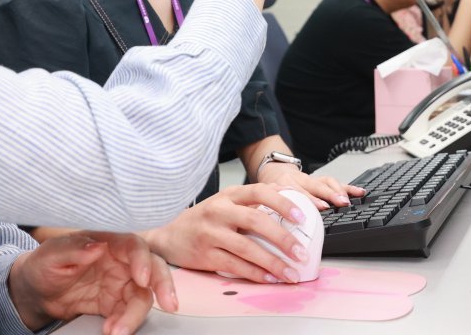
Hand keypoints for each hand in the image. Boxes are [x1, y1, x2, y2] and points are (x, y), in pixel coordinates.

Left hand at [8, 231, 175, 334]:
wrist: (36, 291)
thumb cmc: (44, 264)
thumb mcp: (51, 255)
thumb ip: (73, 248)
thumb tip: (97, 246)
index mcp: (108, 241)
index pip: (133, 245)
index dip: (142, 260)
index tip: (142, 278)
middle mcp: (120, 261)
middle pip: (152, 268)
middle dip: (163, 285)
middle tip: (169, 304)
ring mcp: (120, 283)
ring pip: (143, 296)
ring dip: (136, 315)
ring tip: (118, 331)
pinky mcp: (115, 303)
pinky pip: (128, 313)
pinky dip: (124, 324)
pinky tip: (111, 330)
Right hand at [143, 184, 314, 282]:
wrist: (168, 235)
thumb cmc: (203, 218)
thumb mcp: (226, 201)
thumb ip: (253, 200)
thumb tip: (289, 198)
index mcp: (229, 195)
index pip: (260, 192)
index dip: (283, 203)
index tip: (302, 217)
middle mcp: (220, 211)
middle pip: (256, 221)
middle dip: (283, 238)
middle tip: (301, 252)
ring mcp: (211, 233)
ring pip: (247, 248)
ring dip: (273, 262)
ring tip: (291, 272)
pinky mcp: (205, 255)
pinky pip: (235, 266)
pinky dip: (256, 274)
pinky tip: (270, 278)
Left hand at [256, 163, 364, 208]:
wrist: (272, 172)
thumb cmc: (267, 194)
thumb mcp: (261, 203)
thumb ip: (265, 216)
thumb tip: (271, 238)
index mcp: (280, 186)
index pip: (295, 192)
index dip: (307, 201)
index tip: (318, 210)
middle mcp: (295, 180)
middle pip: (313, 186)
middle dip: (327, 196)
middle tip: (338, 204)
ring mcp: (308, 178)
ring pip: (324, 182)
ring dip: (337, 192)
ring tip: (348, 201)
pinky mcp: (318, 178)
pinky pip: (334, 182)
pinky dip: (347, 187)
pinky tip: (358, 192)